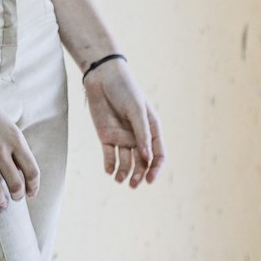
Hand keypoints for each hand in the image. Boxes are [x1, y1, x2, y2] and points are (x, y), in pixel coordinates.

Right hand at [0, 79, 40, 209]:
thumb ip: (14, 144)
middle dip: (17, 196)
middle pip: (15, 185)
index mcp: (15, 138)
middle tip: (14, 198)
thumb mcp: (6, 122)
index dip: (33, 187)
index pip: (32, 171)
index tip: (31, 194)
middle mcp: (0, 149)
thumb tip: (19, 168)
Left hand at [82, 58, 164, 188]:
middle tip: (133, 184)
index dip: (156, 168)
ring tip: (120, 179)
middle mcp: (138, 136)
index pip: (158, 154)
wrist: (102, 76)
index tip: (150, 179)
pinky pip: (110, 156)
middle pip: (142, 162)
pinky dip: (110, 165)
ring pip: (126, 162)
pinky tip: (109, 170)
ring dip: (125, 173)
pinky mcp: (107, 136)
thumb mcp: (136, 109)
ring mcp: (122, 137)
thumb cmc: (124, 89)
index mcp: (151, 128)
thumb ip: (142, 133)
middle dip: (139, 174)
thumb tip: (147, 158)